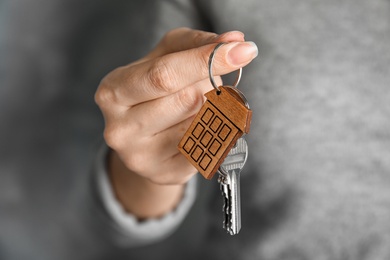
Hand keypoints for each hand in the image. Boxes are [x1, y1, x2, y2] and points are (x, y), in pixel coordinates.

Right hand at [95, 28, 257, 218]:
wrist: (140, 139)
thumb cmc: (152, 92)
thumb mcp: (163, 58)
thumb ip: (194, 44)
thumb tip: (235, 40)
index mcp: (114, 92)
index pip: (164, 75)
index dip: (206, 60)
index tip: (242, 50)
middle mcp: (121, 129)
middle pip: (187, 100)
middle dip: (210, 85)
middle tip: (209, 81)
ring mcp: (141, 157)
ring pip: (200, 124)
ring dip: (212, 108)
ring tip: (198, 104)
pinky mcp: (164, 174)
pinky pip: (206, 147)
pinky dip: (211, 131)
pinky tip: (198, 127)